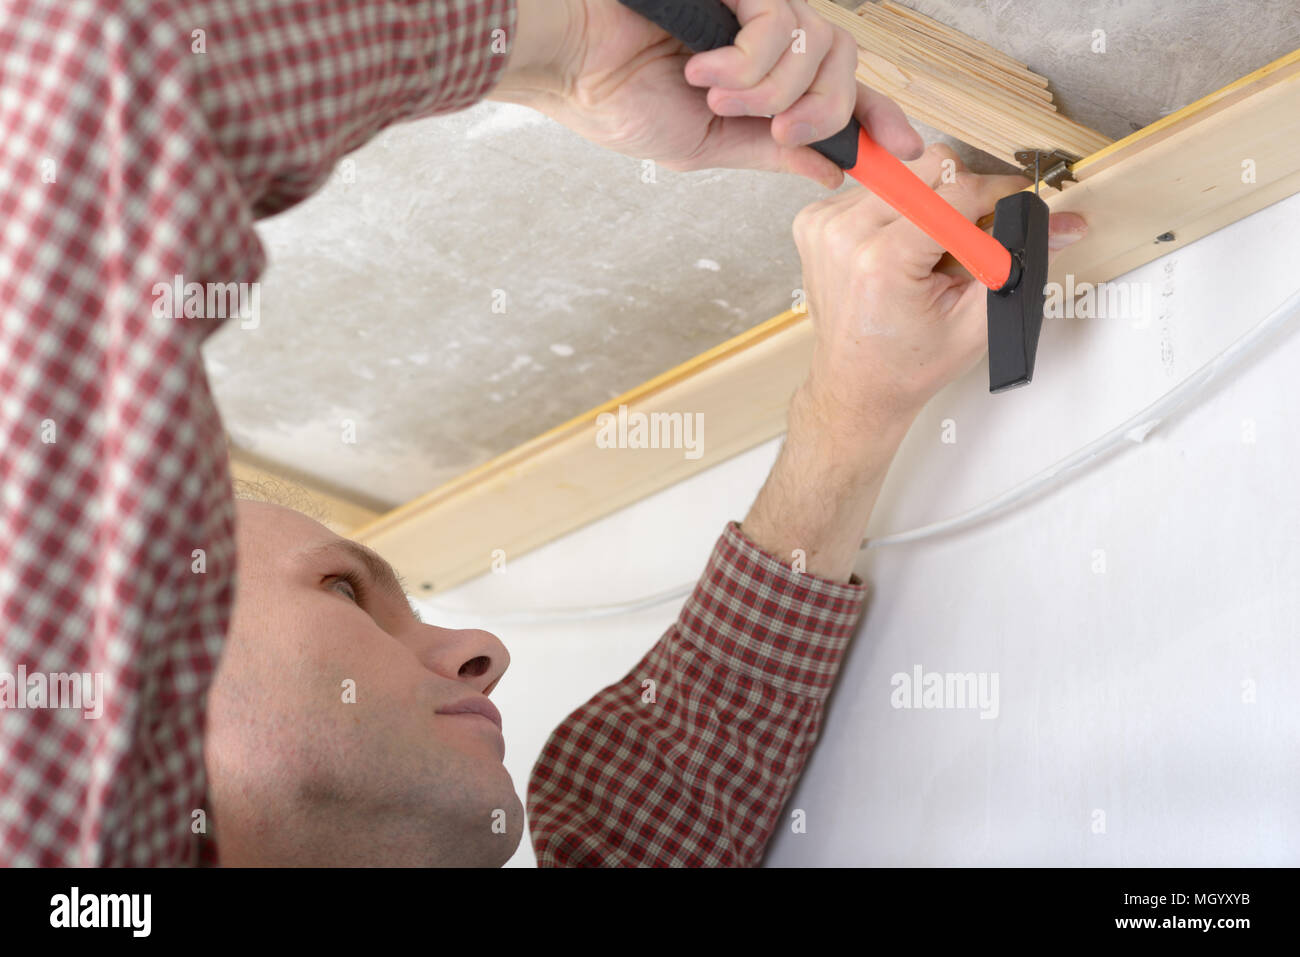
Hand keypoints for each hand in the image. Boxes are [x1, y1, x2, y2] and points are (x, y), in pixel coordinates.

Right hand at [493, 0, 922, 188]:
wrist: (569, 66)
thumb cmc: (616, 101)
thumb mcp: (707, 145)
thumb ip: (770, 153)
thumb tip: (827, 171)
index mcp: (761, 83)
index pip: (840, 94)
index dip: (879, 118)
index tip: (906, 151)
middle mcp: (766, 43)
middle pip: (846, 68)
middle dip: (823, 113)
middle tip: (778, 132)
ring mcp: (753, 11)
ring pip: (819, 48)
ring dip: (771, 92)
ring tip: (714, 94)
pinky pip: (779, 29)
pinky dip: (747, 63)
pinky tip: (702, 68)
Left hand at [793, 144, 1087, 432]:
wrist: (855, 386)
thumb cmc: (906, 365)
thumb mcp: (977, 321)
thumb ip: (1022, 263)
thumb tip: (1067, 223)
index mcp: (882, 260)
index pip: (957, 192)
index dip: (998, 194)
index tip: (1019, 201)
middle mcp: (845, 234)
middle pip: (928, 168)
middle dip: (962, 195)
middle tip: (968, 239)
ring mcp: (824, 225)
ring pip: (902, 172)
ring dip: (928, 203)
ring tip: (929, 252)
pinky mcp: (814, 221)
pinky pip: (874, 187)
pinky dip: (898, 210)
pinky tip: (901, 248)